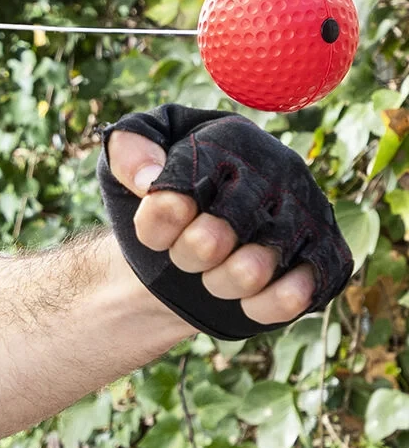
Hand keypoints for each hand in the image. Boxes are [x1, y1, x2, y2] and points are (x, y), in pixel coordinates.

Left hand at [106, 129, 314, 326]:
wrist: (180, 256)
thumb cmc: (155, 205)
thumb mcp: (123, 166)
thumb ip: (127, 148)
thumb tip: (149, 177)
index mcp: (231, 141)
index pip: (191, 179)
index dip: (162, 217)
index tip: (153, 231)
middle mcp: (278, 171)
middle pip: (219, 229)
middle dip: (187, 253)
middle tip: (182, 255)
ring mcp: (307, 216)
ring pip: (252, 268)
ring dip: (217, 282)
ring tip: (211, 272)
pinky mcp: (324, 261)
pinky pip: (294, 296)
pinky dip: (257, 305)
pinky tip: (244, 298)